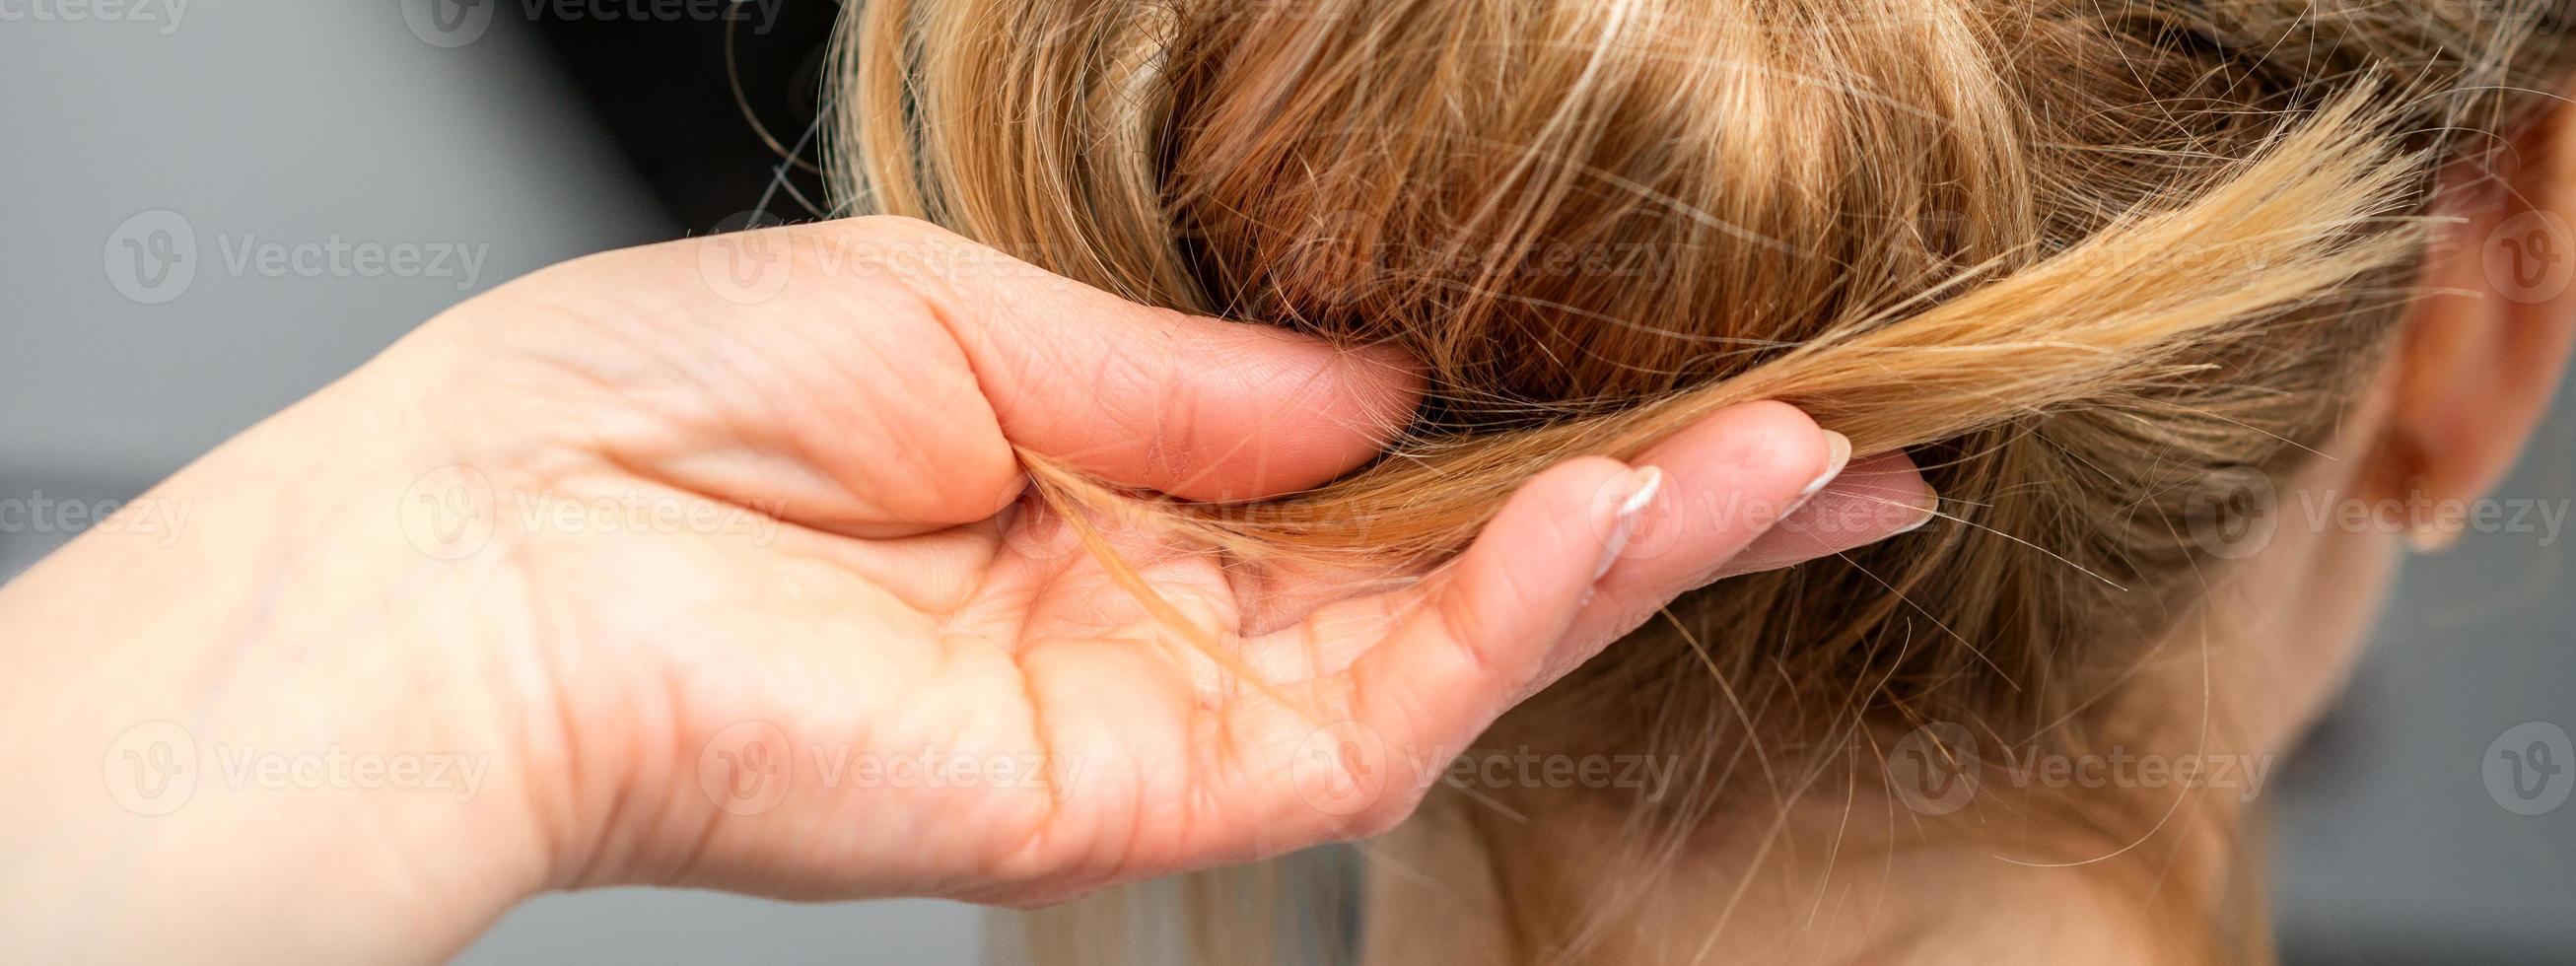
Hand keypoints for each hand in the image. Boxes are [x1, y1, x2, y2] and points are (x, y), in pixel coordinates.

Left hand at [0, 217, 1931, 962]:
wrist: (499, 547)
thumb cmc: (674, 399)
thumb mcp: (977, 312)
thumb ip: (1200, 377)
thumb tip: (1386, 389)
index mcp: (1116, 474)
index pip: (1389, 465)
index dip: (1550, 424)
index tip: (1708, 365)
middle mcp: (1165, 604)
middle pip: (1463, 571)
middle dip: (1663, 510)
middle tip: (1856, 445)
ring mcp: (1166, 709)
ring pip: (1455, 654)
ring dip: (1631, 555)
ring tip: (1800, 463)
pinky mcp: (1145, 795)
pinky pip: (1372, 717)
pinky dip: (1510, 620)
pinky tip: (1624, 523)